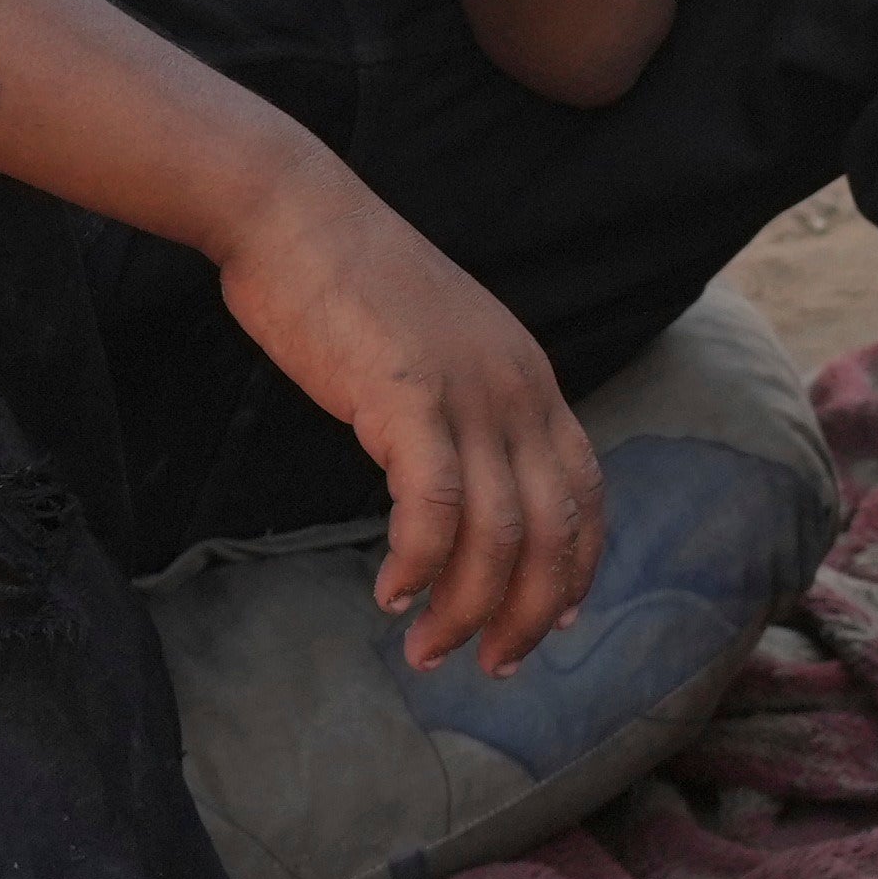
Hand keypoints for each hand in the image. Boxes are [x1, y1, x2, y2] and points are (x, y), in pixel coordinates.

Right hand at [217, 172, 601, 673]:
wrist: (292, 212)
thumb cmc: (348, 284)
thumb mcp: (435, 350)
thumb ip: (461, 409)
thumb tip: (456, 478)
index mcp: (531, 379)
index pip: (585, 493)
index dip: (576, 568)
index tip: (549, 624)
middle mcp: (517, 390)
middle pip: (553, 532)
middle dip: (526, 614)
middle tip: (488, 666)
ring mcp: (468, 394)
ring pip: (498, 535)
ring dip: (466, 609)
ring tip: (426, 650)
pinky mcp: (408, 398)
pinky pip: (433, 507)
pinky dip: (419, 563)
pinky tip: (390, 593)